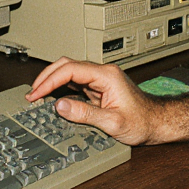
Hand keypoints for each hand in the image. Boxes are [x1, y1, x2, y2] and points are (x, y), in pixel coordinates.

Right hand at [27, 57, 165, 144]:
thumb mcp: (112, 122)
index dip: (49, 80)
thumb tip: (60, 106)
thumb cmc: (142, 121)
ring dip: (52, 82)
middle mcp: (103, 73)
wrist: (157, 123)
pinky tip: (52, 98)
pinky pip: (74, 83)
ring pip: (69, 72)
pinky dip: (60, 88)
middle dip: (46, 77)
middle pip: (66, 65)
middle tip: (32, 94)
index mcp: (106, 75)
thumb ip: (85, 114)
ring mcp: (100, 80)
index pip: (70, 70)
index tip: (36, 93)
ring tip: (37, 96)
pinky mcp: (98, 88)